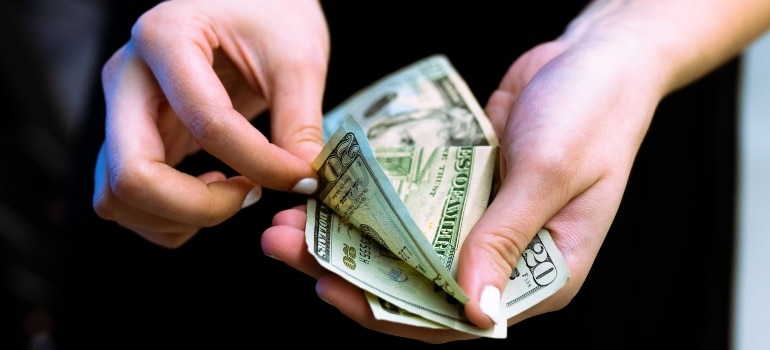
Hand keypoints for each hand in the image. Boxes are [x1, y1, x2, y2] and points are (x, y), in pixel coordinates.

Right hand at [92, 0, 329, 247]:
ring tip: (232, 194)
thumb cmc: (268, 15)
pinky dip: (168, 217)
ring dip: (177, 217)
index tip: (302, 177)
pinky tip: (211, 192)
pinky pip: (126, 201)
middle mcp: (126, 77)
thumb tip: (303, 182)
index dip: (260, 163)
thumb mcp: (296, 58)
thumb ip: (300, 122)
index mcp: (166, 38)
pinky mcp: (130, 138)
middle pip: (132, 174)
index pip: (206, 123)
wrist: (247, 4)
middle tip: (250, 197)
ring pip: (117, 197)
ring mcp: (120, 111)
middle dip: (198, 207)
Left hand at [264, 6, 668, 342]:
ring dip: (351, 237)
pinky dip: (374, 203)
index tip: (331, 289)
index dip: (388, 312)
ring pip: (407, 247)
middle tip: (289, 247)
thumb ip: (506, 239)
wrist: (596, 56)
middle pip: (418, 286)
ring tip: (293, 219)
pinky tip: (332, 191)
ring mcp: (483, 223)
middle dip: (351, 272)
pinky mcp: (466, 189)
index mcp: (541, 275)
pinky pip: (412, 207)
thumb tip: (471, 309)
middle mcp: (507, 258)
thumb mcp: (551, 173)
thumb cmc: (594, 114)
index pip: (455, 319)